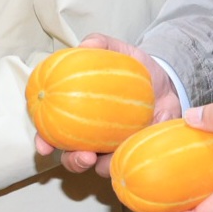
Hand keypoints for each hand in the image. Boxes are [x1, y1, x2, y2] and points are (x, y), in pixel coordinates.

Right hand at [35, 34, 179, 172]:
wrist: (168, 82)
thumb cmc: (136, 70)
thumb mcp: (121, 52)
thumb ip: (102, 45)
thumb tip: (85, 46)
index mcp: (79, 115)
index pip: (53, 131)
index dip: (44, 141)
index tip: (43, 146)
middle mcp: (92, 136)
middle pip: (73, 157)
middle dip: (73, 162)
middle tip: (83, 156)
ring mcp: (115, 147)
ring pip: (102, 166)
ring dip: (103, 166)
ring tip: (112, 158)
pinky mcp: (138, 151)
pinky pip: (132, 161)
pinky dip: (132, 158)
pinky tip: (138, 149)